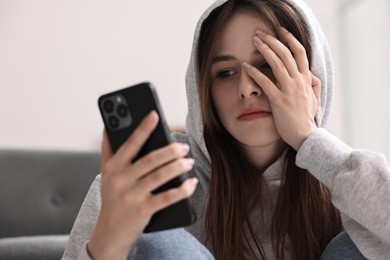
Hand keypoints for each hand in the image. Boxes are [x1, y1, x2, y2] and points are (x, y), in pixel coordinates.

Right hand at [88, 111, 197, 258]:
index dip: (143, 128)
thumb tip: (106, 127)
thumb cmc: (112, 198)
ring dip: (178, 167)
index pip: (130, 144)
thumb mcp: (106, 174)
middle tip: (184, 146)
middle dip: (170, 150)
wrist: (110, 232)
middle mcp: (121, 180)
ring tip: (189, 162)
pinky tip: (191, 183)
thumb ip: (108, 151)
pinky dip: (182, 190)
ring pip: (160, 176)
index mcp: (113, 167)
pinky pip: (167, 198)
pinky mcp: (143, 210)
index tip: (155, 115)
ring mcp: (132, 196)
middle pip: (151, 160)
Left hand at [243, 27, 320, 149]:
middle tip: (260, 33)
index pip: (300, 53)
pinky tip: (245, 66)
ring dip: (264, 49)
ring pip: (276, 63)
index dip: (290, 39)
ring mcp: (289, 90)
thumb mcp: (314, 99)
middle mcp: (298, 82)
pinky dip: (255, 73)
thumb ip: (314, 85)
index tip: (280, 30)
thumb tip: (312, 74)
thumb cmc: (306, 118)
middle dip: (272, 40)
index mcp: (306, 80)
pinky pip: (265, 82)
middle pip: (285, 53)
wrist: (304, 136)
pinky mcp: (279, 100)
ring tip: (254, 41)